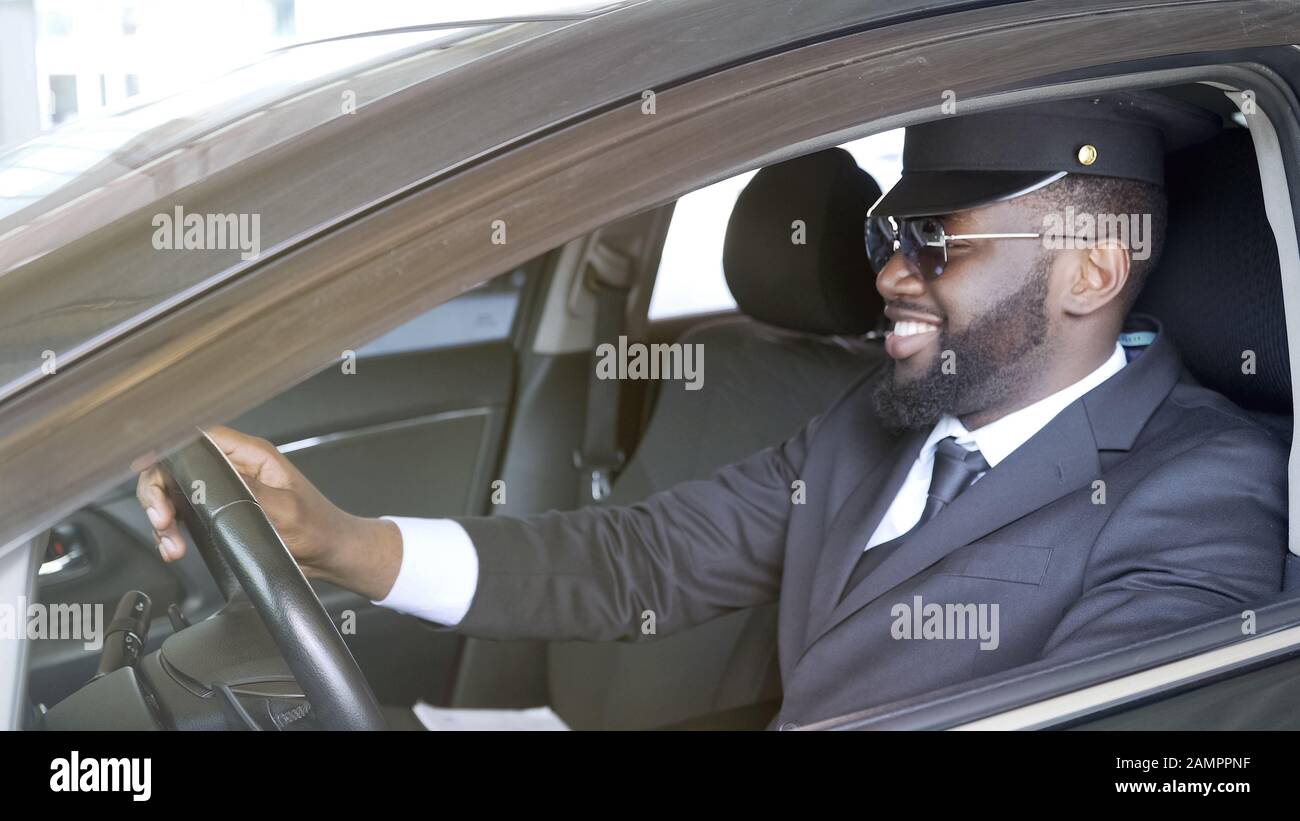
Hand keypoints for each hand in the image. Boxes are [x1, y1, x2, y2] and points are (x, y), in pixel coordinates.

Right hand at [135, 425, 402, 599]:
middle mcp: (234, 468)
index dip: (167, 451)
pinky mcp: (220, 514)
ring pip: (175, 493)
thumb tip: (208, 477)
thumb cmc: (319, 528)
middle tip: (162, 520)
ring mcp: (224, 491)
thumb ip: (246, 490)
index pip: (197, 438)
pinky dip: (172, 533)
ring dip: (163, 518)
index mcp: (251, 455)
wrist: (331, 555)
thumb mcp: (284, 509)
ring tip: (171, 544)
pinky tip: (174, 549)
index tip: (152, 474)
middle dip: (159, 492)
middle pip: (176, 466)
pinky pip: (184, 516)